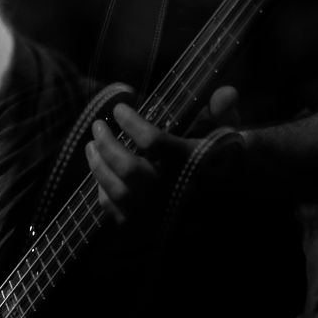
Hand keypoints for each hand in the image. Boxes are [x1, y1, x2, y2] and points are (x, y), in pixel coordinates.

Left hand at [85, 86, 246, 225]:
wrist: (224, 198)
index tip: (119, 108)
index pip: (153, 141)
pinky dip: (102, 191)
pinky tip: (100, 173)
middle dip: (107, 144)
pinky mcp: (144, 225)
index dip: (132, 123)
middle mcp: (170, 187)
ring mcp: (156, 209)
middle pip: (128, 168)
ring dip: (98, 165)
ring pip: (117, 191)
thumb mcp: (227, 131)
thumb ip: (224, 111)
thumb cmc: (219, 157)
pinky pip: (115, 211)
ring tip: (91, 145)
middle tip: (97, 126)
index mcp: (189, 161)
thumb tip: (227, 91)